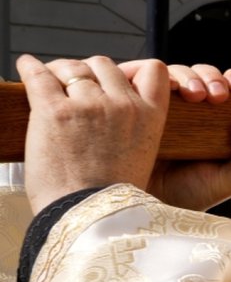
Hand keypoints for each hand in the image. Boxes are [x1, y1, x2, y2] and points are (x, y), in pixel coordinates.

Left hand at [19, 55, 169, 212]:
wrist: (86, 217)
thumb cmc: (109, 194)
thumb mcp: (142, 153)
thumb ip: (132, 122)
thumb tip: (105, 96)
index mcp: (150, 116)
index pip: (153, 68)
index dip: (132, 69)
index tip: (116, 79)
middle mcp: (123, 105)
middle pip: (104, 64)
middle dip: (88, 72)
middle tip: (74, 86)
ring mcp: (89, 106)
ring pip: (73, 68)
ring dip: (59, 72)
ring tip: (49, 82)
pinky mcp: (54, 111)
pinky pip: (39, 75)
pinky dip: (30, 67)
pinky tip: (26, 65)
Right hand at [118, 62, 230, 211]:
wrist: (142, 205)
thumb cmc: (186, 194)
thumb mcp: (229, 180)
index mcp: (213, 119)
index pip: (228, 88)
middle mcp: (185, 107)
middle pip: (201, 75)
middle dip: (211, 77)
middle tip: (216, 94)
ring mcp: (156, 102)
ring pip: (172, 72)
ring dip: (186, 76)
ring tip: (193, 94)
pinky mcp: (129, 102)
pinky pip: (138, 78)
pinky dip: (150, 75)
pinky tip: (162, 90)